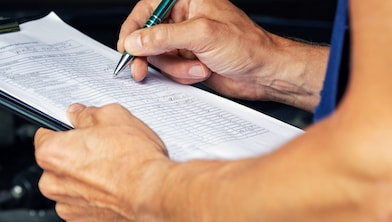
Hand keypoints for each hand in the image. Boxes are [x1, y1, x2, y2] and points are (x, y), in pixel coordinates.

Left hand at [34, 103, 171, 221]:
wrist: (152, 192)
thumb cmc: (135, 159)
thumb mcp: (114, 116)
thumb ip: (88, 113)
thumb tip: (80, 113)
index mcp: (52, 152)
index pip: (46, 133)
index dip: (67, 130)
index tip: (80, 131)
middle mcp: (53, 182)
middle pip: (58, 162)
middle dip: (77, 154)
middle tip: (103, 148)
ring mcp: (67, 204)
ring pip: (71, 184)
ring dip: (86, 176)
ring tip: (113, 168)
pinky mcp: (82, 219)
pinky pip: (83, 201)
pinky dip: (95, 194)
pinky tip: (114, 184)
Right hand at [117, 0, 328, 110]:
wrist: (264, 73)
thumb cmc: (246, 45)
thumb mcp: (202, 35)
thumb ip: (164, 36)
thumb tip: (135, 41)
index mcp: (188, 0)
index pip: (147, 9)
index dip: (133, 30)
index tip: (126, 49)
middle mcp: (185, 19)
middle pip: (148, 36)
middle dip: (152, 55)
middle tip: (142, 70)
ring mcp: (186, 41)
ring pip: (159, 56)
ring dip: (176, 68)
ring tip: (198, 68)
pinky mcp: (189, 59)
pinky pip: (171, 69)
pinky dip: (182, 75)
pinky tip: (201, 72)